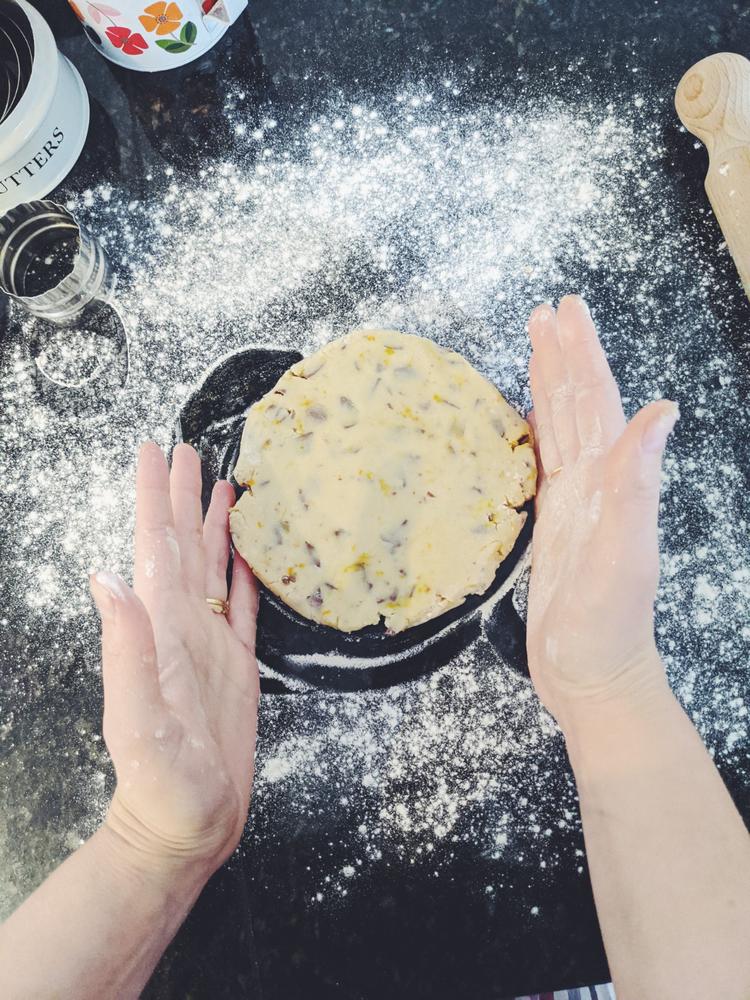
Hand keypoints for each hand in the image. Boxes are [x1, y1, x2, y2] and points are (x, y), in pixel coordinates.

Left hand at [90, 443, 258, 880]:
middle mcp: (182, 625)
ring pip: (213, 567)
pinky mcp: (237, 665)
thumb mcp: (139, 718)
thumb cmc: (161, 783)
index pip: (156, 546)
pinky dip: (245, 571)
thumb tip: (106, 578)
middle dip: (183, 496)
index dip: (155, 497)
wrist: (185, 826)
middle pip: (184, 545)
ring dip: (215, 525)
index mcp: (160, 627)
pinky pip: (243, 605)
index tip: (156, 450)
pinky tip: (248, 552)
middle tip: (189, 449)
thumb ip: (126, 649)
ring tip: (222, 485)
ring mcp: (210, 643)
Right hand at [525, 296, 677, 732]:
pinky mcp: (552, 524)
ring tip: (535, 345)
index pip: (598, 403)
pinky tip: (531, 416)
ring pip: (561, 427)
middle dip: (564, 355)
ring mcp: (574, 503)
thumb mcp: (626, 554)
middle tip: (546, 311)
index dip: (584, 355)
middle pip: (579, 404)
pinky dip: (538, 431)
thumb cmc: (607, 626)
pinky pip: (544, 463)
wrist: (592, 677)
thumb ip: (637, 483)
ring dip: (551, 384)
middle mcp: (596, 483)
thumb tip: (661, 410)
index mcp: (612, 481)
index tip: (567, 311)